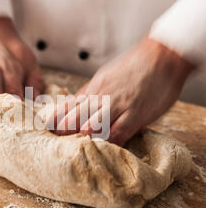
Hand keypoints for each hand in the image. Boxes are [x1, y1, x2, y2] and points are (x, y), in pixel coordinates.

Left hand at [51, 37, 193, 145]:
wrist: (162, 54)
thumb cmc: (135, 66)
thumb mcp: (106, 77)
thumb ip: (91, 94)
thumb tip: (74, 107)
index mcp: (92, 89)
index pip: (66, 108)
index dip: (54, 122)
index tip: (44, 133)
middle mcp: (100, 97)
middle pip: (73, 119)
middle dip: (62, 134)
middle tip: (54, 148)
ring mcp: (117, 105)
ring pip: (91, 126)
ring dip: (81, 140)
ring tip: (72, 154)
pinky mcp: (135, 114)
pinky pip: (118, 132)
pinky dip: (109, 144)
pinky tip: (103, 152)